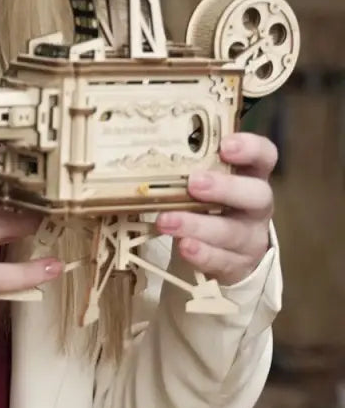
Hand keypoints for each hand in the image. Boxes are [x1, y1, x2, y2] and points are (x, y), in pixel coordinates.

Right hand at [0, 146, 63, 325]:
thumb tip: (9, 176)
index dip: (7, 156)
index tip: (33, 155)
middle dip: (27, 188)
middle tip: (55, 187)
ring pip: (0, 223)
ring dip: (32, 219)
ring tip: (56, 217)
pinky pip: (0, 273)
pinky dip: (30, 271)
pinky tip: (53, 266)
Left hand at [156, 132, 275, 286]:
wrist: (227, 251)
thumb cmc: (208, 202)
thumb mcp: (205, 179)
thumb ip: (188, 163)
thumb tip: (143, 143)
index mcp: (250, 175)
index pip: (264, 155)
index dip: (250, 149)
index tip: (225, 146)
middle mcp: (256, 205)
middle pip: (256, 194)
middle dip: (226, 188)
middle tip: (194, 183)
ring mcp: (250, 237)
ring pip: (232, 231)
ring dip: (198, 225)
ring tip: (166, 220)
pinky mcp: (238, 265)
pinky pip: (222, 260)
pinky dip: (201, 254)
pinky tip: (183, 246)